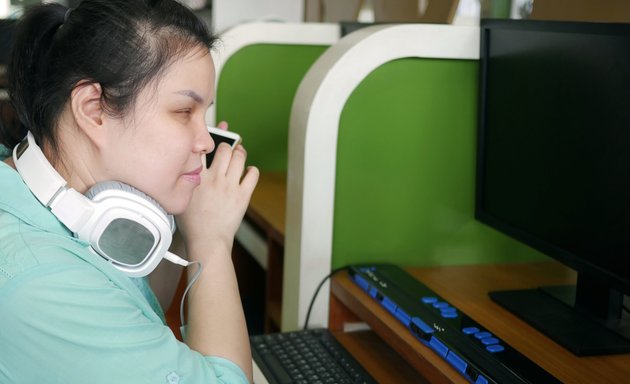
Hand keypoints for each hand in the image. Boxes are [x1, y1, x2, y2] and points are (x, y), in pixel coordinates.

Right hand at [176, 122, 258, 258]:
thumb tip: (187, 165)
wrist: (207, 241)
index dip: (207, 138)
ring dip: (240, 152)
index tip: (210, 134)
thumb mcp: (181, 198)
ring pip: (239, 157)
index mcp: (197, 178)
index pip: (201, 148)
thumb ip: (184, 180)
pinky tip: (248, 172)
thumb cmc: (191, 224)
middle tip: (228, 145)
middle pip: (224, 149)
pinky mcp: (243, 195)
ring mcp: (230, 186)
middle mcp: (215, 179)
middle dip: (226, 144)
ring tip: (239, 152)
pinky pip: (253, 174)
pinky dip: (252, 170)